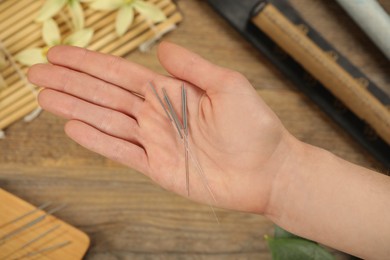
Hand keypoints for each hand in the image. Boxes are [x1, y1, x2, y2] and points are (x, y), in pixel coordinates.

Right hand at [28, 42, 296, 213]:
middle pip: (104, 95)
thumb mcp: (227, 85)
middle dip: (71, 83)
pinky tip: (74, 127)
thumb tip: (161, 49)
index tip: (60, 54)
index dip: (89, 64)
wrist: (267, 170)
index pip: (120, 74)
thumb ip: (192, 67)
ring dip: (75, 108)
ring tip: (45, 97)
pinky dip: (98, 141)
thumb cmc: (254, 127)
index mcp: (170, 92)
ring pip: (106, 120)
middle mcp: (157, 115)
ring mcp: (155, 141)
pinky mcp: (158, 168)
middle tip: (37, 73)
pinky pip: (122, 152)